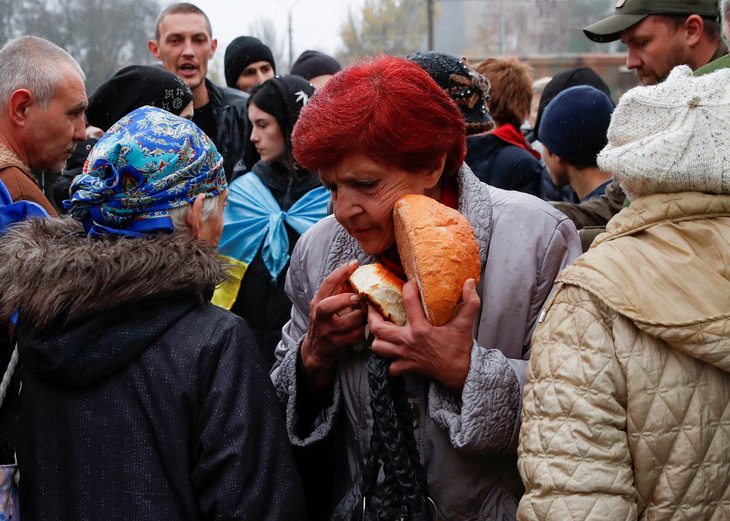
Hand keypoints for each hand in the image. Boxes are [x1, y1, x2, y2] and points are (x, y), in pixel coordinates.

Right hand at [301, 259, 366, 389]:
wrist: (316, 352)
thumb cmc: (325, 324)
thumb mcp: (324, 306)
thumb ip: (335, 292)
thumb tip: (355, 273)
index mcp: (317, 303)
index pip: (327, 284)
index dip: (341, 272)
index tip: (354, 263)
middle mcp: (320, 317)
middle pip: (327, 306)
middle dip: (345, 300)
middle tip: (357, 297)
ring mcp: (328, 332)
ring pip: (349, 321)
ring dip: (362, 316)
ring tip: (367, 312)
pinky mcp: (338, 344)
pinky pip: (356, 335)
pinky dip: (364, 329)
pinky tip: (366, 326)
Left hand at [369, 278, 479, 393]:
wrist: (460, 373)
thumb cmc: (460, 348)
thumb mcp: (465, 324)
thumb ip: (470, 302)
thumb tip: (470, 283)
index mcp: (421, 328)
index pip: (408, 302)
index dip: (408, 288)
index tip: (409, 283)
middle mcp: (408, 341)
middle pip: (378, 328)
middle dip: (372, 315)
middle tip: (374, 306)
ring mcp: (404, 355)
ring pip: (378, 346)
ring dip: (376, 338)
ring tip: (379, 329)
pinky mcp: (406, 367)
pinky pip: (388, 366)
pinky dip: (387, 361)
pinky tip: (391, 352)